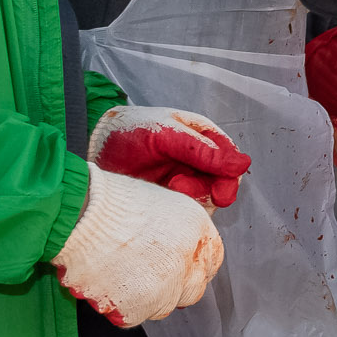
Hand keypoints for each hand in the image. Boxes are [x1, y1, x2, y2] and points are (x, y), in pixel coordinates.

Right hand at [53, 165, 225, 327]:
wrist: (78, 215)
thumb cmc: (109, 202)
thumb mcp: (159, 202)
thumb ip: (177, 230)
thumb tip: (177, 247)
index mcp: (196, 228)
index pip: (212, 260)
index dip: (194, 266)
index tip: (182, 270)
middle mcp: (187, 260)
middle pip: (192, 290)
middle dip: (174, 287)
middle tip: (145, 276)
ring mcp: (164, 288)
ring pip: (161, 307)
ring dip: (145, 298)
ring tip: (117, 274)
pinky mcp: (137, 308)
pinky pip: (131, 317)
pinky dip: (118, 306)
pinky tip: (104, 284)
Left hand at [88, 105, 253, 207]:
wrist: (93, 146)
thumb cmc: (129, 130)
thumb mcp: (165, 134)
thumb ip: (201, 150)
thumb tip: (243, 165)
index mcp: (202, 136)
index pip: (230, 160)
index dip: (230, 177)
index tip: (221, 192)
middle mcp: (197, 159)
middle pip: (221, 182)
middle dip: (208, 190)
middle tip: (182, 189)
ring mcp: (184, 178)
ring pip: (204, 197)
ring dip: (190, 196)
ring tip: (168, 187)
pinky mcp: (168, 196)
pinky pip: (184, 207)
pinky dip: (177, 206)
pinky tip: (162, 198)